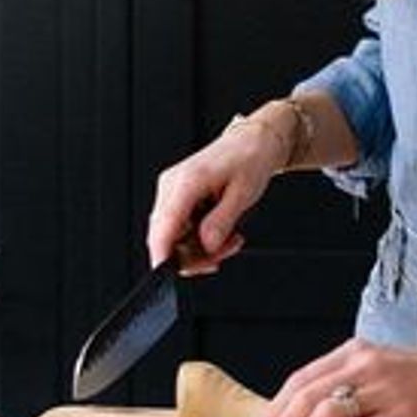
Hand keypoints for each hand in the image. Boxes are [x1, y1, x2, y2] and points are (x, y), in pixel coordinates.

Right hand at [145, 121, 282, 273]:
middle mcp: (172, 185)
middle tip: (225, 251)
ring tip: (230, 239)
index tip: (169, 275)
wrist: (253, 141)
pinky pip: (181, 228)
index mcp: (186, 182)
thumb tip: (207, 246)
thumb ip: (221, 222)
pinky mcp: (178, 196)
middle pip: (166, 237)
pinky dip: (201, 236)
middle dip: (195, 254)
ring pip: (174, 236)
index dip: (163, 256)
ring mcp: (173, 190)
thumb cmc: (249, 158)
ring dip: (201, 247)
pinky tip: (222, 231)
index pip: (163, 228)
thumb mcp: (243, 194)